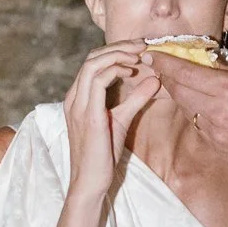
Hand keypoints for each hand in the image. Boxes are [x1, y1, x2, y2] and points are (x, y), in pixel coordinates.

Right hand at [64, 42, 158, 195]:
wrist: (90, 181)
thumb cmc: (103, 155)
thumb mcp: (122, 120)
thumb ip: (136, 99)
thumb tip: (154, 79)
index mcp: (79, 97)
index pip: (93, 62)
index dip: (116, 50)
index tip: (140, 49)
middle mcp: (74, 97)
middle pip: (92, 57)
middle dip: (119, 46)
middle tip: (143, 45)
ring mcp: (78, 104)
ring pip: (93, 63)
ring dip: (118, 54)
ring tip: (139, 55)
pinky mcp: (87, 114)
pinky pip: (97, 80)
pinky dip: (115, 70)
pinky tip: (132, 71)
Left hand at [151, 57, 227, 185]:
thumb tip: (210, 64)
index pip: (185, 72)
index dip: (165, 62)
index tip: (152, 53)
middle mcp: (216, 111)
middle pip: (177, 90)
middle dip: (166, 76)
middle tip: (161, 65)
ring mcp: (213, 132)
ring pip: (185, 107)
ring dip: (181, 93)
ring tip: (183, 82)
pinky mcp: (214, 146)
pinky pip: (196, 124)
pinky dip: (195, 111)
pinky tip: (204, 105)